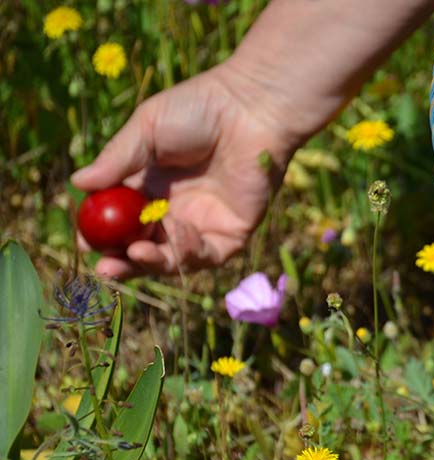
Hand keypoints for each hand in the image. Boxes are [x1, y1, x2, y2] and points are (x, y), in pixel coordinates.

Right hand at [71, 65, 297, 278]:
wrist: (249, 109)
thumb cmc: (198, 109)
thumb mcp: (146, 130)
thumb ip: (116, 161)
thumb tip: (78, 184)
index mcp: (151, 187)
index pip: (122, 222)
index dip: (104, 236)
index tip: (84, 243)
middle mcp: (176, 211)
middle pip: (145, 248)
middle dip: (124, 263)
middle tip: (105, 268)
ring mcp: (204, 224)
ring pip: (174, 258)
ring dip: (153, 262)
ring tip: (136, 252)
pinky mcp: (232, 233)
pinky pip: (206, 255)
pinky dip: (187, 251)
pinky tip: (174, 233)